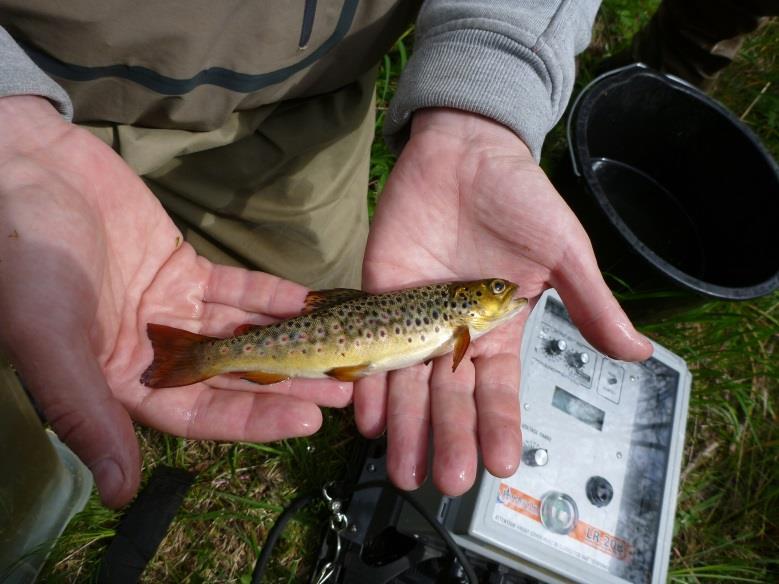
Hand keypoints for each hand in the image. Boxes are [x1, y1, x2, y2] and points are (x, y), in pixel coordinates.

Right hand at [0, 96, 351, 507]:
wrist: (21, 167)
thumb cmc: (23, 253)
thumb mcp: (50, 337)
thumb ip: (86, 412)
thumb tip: (118, 492)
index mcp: (116, 377)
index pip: (198, 412)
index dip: (253, 418)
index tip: (307, 421)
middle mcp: (148, 349)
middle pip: (231, 376)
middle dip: (286, 383)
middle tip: (342, 389)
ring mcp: (168, 306)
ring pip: (241, 332)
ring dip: (290, 341)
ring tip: (340, 350)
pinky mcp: (180, 265)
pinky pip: (236, 288)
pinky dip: (271, 297)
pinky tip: (311, 303)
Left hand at [355, 108, 651, 495]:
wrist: (463, 152)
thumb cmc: (518, 198)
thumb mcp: (562, 251)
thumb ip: (590, 303)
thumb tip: (639, 351)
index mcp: (498, 330)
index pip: (499, 390)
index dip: (500, 425)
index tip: (502, 463)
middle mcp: (453, 335)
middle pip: (450, 398)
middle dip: (449, 437)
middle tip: (447, 479)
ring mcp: (413, 320)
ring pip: (409, 384)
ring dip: (406, 426)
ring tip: (402, 468)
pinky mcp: (379, 298)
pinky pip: (371, 347)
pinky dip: (368, 381)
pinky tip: (367, 417)